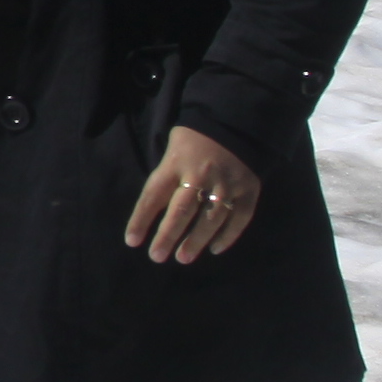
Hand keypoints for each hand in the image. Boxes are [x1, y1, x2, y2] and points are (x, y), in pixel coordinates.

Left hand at [125, 125, 262, 262]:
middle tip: (157, 257)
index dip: (141, 219)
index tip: (132, 241)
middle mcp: (200, 174)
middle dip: (168, 235)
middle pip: (182, 210)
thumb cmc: (193, 142)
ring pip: (210, 218)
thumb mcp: (171, 151)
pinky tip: (215, 249)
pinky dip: (228, 236)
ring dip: (196, 241)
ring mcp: (226, 183)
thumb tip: (150, 215)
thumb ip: (164, 179)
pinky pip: (239, 218)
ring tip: (183, 258)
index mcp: (175, 163)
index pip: (153, 195)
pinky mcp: (248, 189)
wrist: (233, 124)